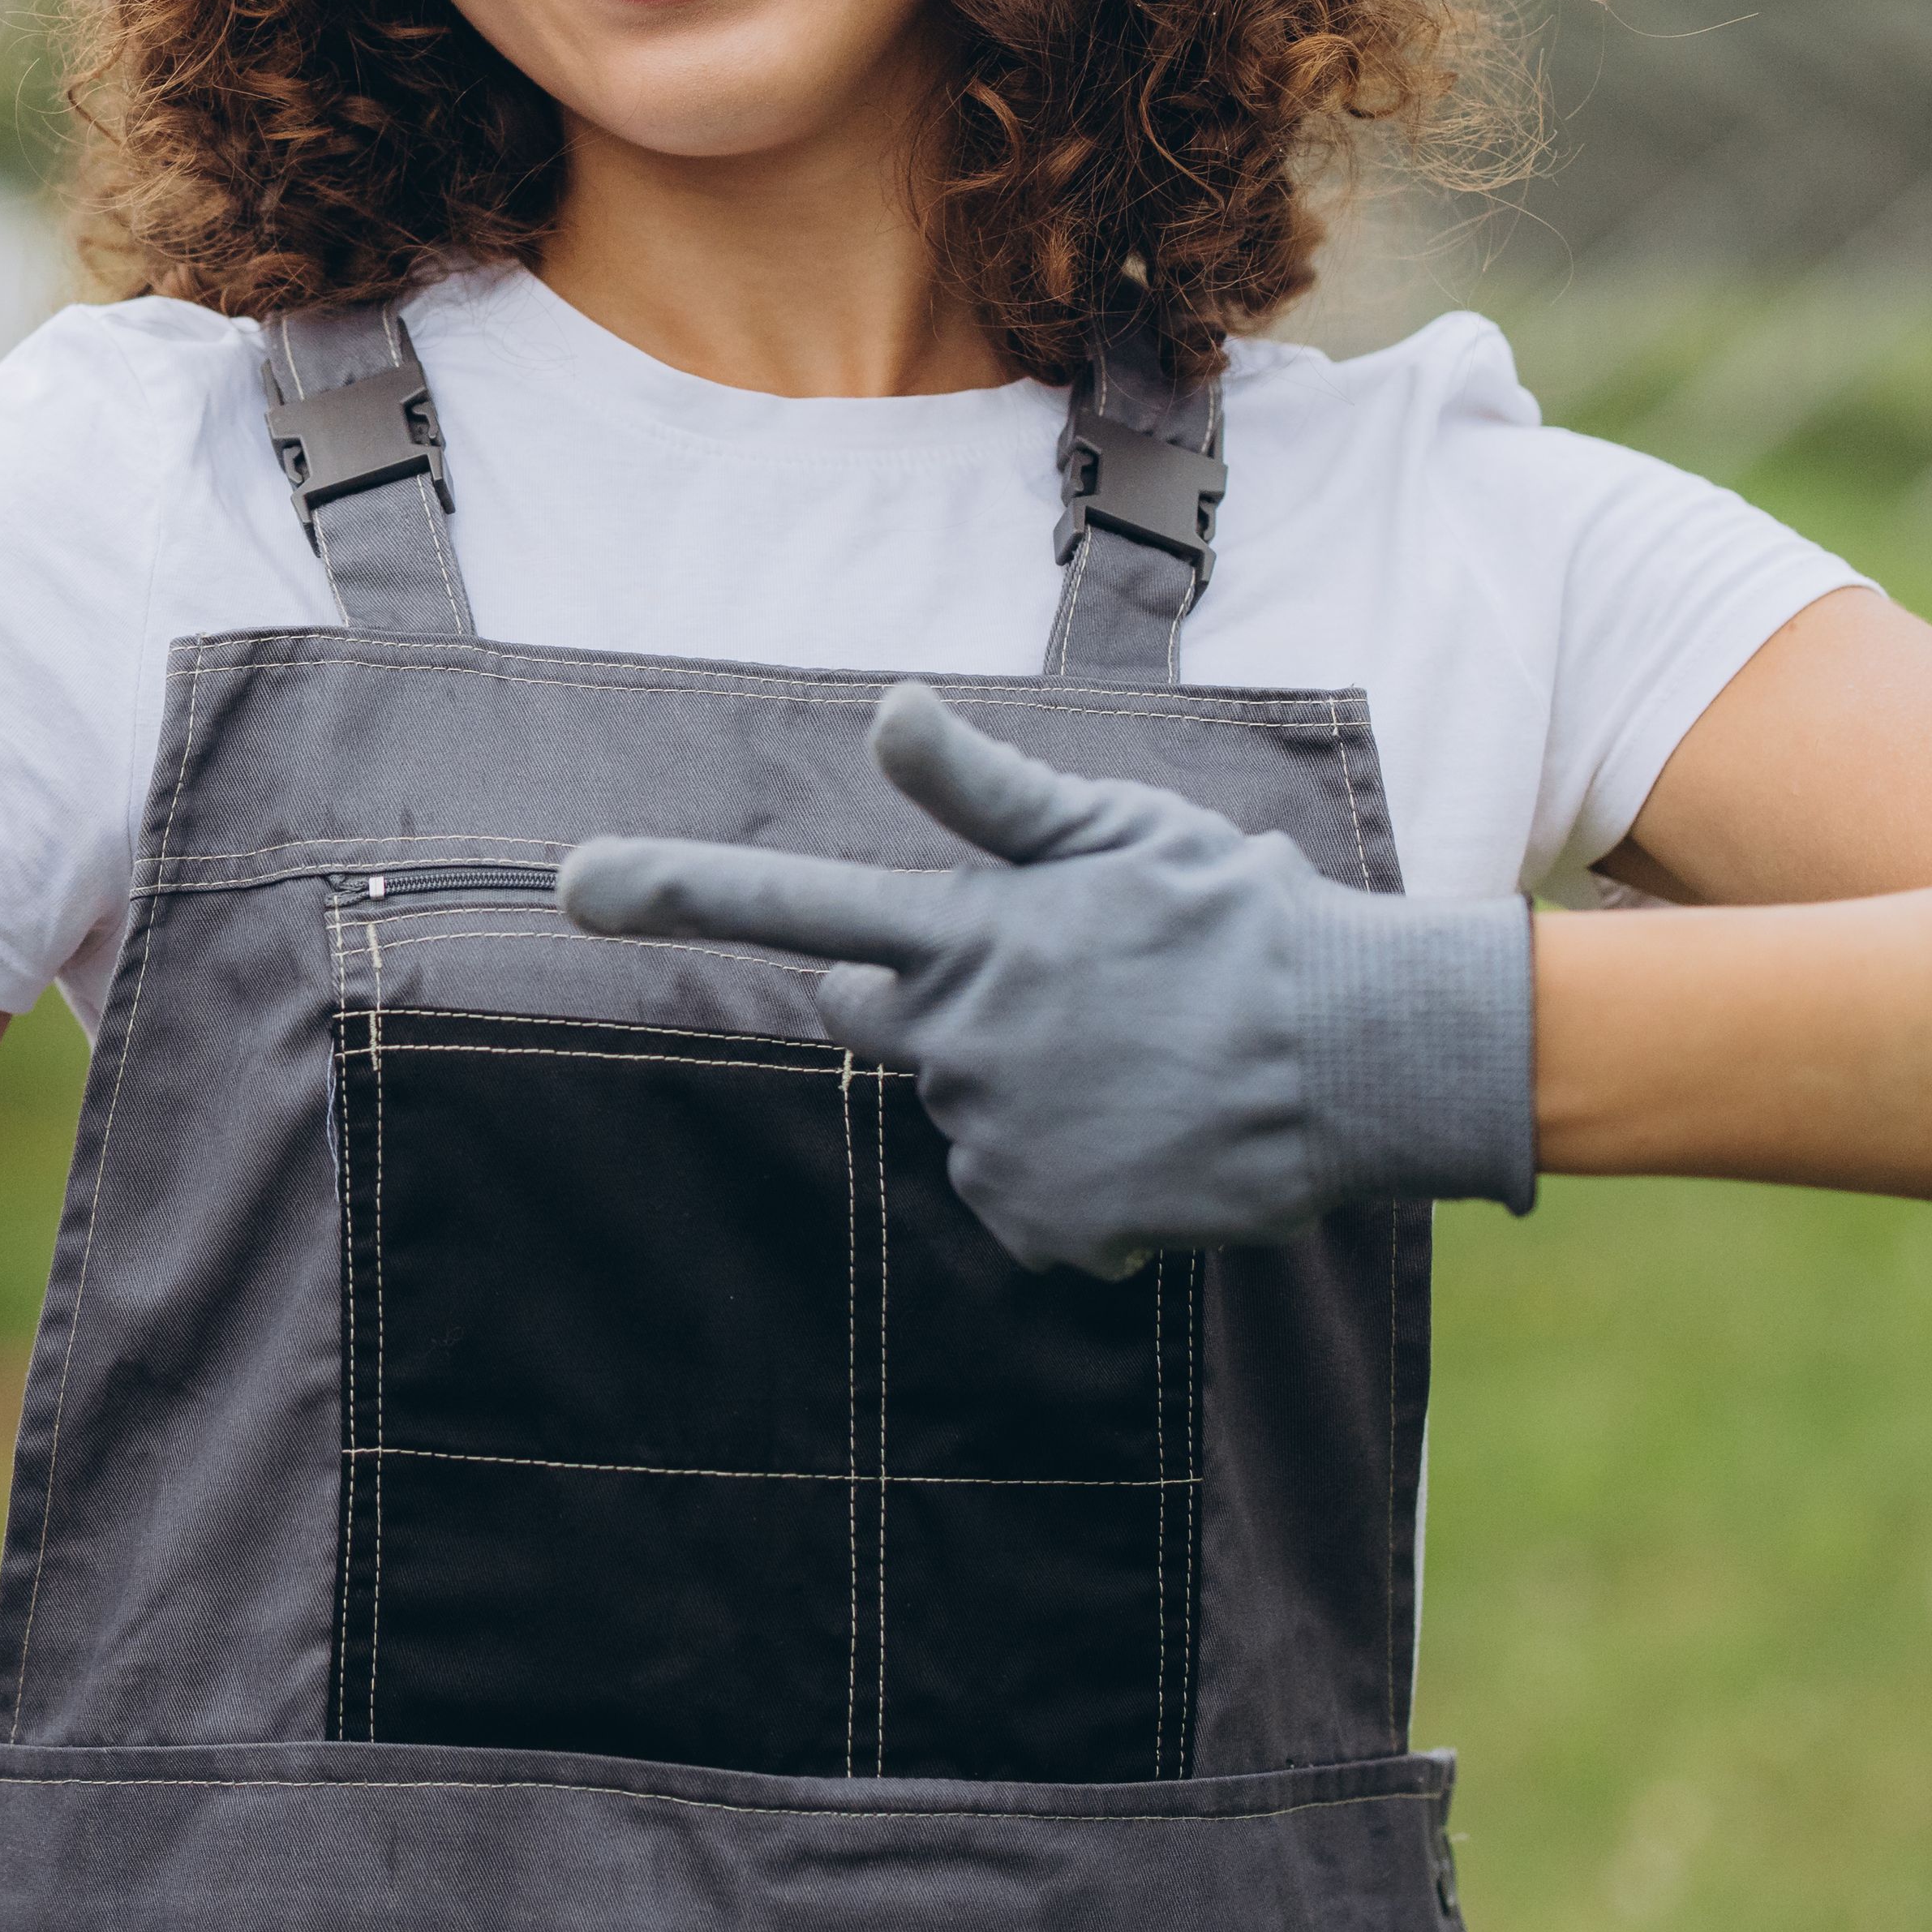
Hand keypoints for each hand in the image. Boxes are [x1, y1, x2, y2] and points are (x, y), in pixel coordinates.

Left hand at [557, 682, 1533, 1277]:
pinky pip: (1031, 1199)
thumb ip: (985, 792)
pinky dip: (1083, 1177)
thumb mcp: (1118, 831)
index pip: (791, 904)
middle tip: (1065, 979)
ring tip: (1147, 1054)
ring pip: (969, 1108)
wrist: (1358, 1054)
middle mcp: (958, 1041)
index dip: (675, 888)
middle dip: (936, 994)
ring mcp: (996, 1139)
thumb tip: (885, 708)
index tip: (572, 879)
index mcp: (965, 935)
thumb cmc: (1237, 920)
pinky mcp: (1048, 1223)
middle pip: (877, 1015)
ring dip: (1034, 1084)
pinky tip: (1159, 1134)